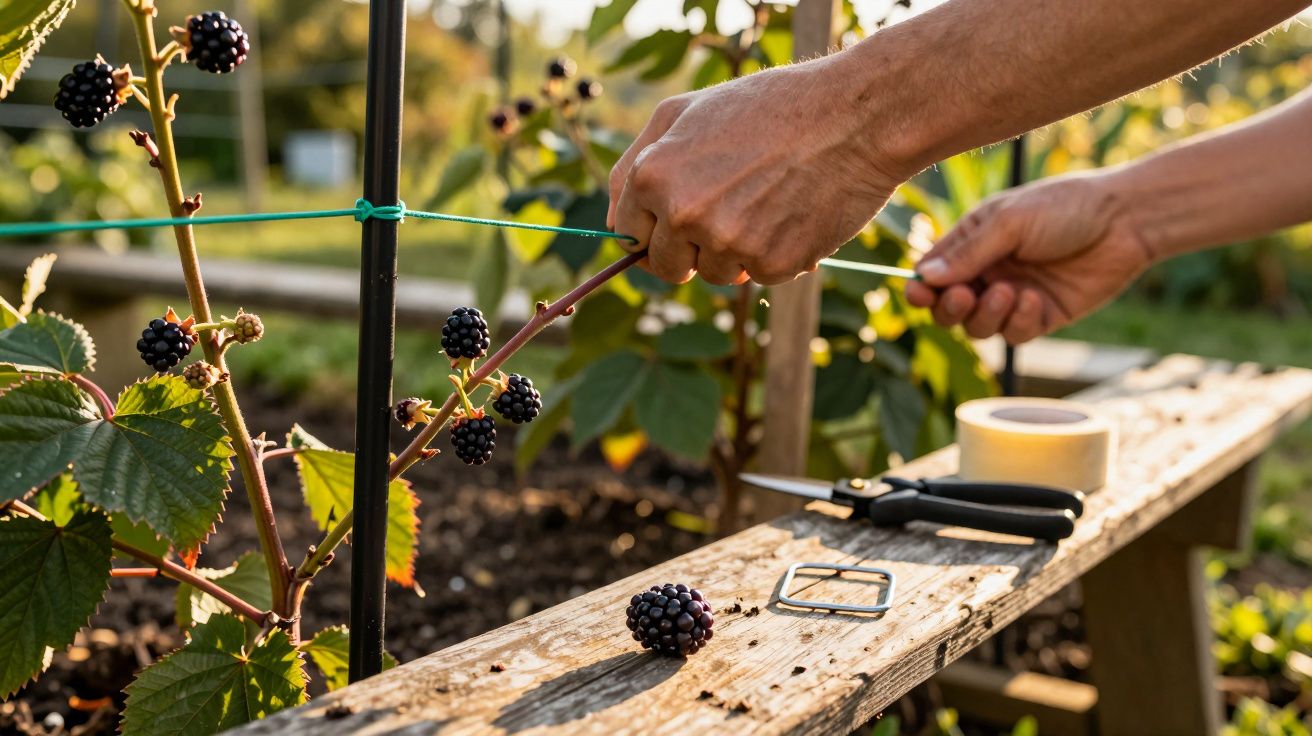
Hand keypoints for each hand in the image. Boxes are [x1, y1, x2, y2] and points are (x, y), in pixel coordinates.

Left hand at [607, 58, 904, 285]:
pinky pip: (757, 275)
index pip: (628, 234)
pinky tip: (792, 213)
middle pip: (666, 266)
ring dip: (732, 252)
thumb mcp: (686, 112)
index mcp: (654, 176)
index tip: (677, 216)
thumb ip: (636, 163)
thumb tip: (617, 221)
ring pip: (714, 275)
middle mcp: (684, 214)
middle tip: (725, 210)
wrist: (854, 116)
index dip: (652, 228)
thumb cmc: (769, 107)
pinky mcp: (772, 265)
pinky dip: (772, 254)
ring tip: (765, 201)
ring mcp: (729, 244)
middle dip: (689, 249)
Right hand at [905, 172, 1156, 343]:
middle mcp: (989, 272)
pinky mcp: (1041, 316)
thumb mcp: (1010, 222)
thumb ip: (967, 253)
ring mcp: (1014, 296)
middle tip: (965, 296)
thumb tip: (922, 278)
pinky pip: (1014, 334)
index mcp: (974, 242)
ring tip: (1010, 292)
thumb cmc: (1065, 207)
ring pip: (978, 327)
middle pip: (948, 308)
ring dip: (986, 315)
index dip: (921, 288)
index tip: (918, 295)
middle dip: (950, 308)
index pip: (932, 273)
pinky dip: (1020, 321)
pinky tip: (1036, 299)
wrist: (1125, 221)